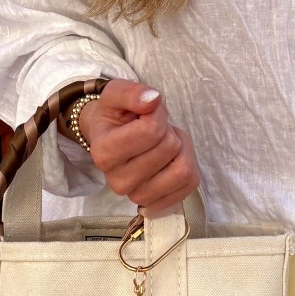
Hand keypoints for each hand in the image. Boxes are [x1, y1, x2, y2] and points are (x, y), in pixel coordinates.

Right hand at [76, 79, 199, 210]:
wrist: (112, 138)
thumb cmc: (116, 116)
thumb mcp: (116, 93)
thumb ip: (131, 92)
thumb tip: (153, 100)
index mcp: (103, 153)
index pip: (151, 131)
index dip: (158, 114)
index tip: (147, 113)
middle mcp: (118, 181)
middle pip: (169, 148)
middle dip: (168, 131)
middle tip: (154, 129)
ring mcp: (138, 196)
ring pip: (183, 170)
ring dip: (181, 148)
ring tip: (163, 142)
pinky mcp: (159, 203)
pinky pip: (190, 183)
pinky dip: (187, 163)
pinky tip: (169, 159)